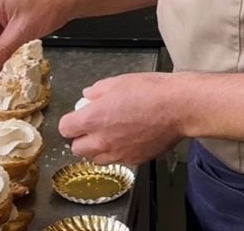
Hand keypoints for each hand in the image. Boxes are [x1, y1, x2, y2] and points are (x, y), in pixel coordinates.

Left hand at [58, 73, 186, 166]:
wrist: (179, 107)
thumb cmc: (152, 92)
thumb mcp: (118, 82)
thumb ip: (97, 91)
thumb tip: (89, 95)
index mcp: (93, 119)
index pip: (65, 128)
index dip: (70, 122)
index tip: (77, 117)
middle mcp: (102, 140)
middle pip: (76, 149)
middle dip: (81, 138)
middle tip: (92, 127)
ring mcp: (118, 153)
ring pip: (96, 159)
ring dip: (97, 149)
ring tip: (110, 134)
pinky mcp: (134, 160)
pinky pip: (117, 161)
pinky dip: (117, 153)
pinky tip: (128, 138)